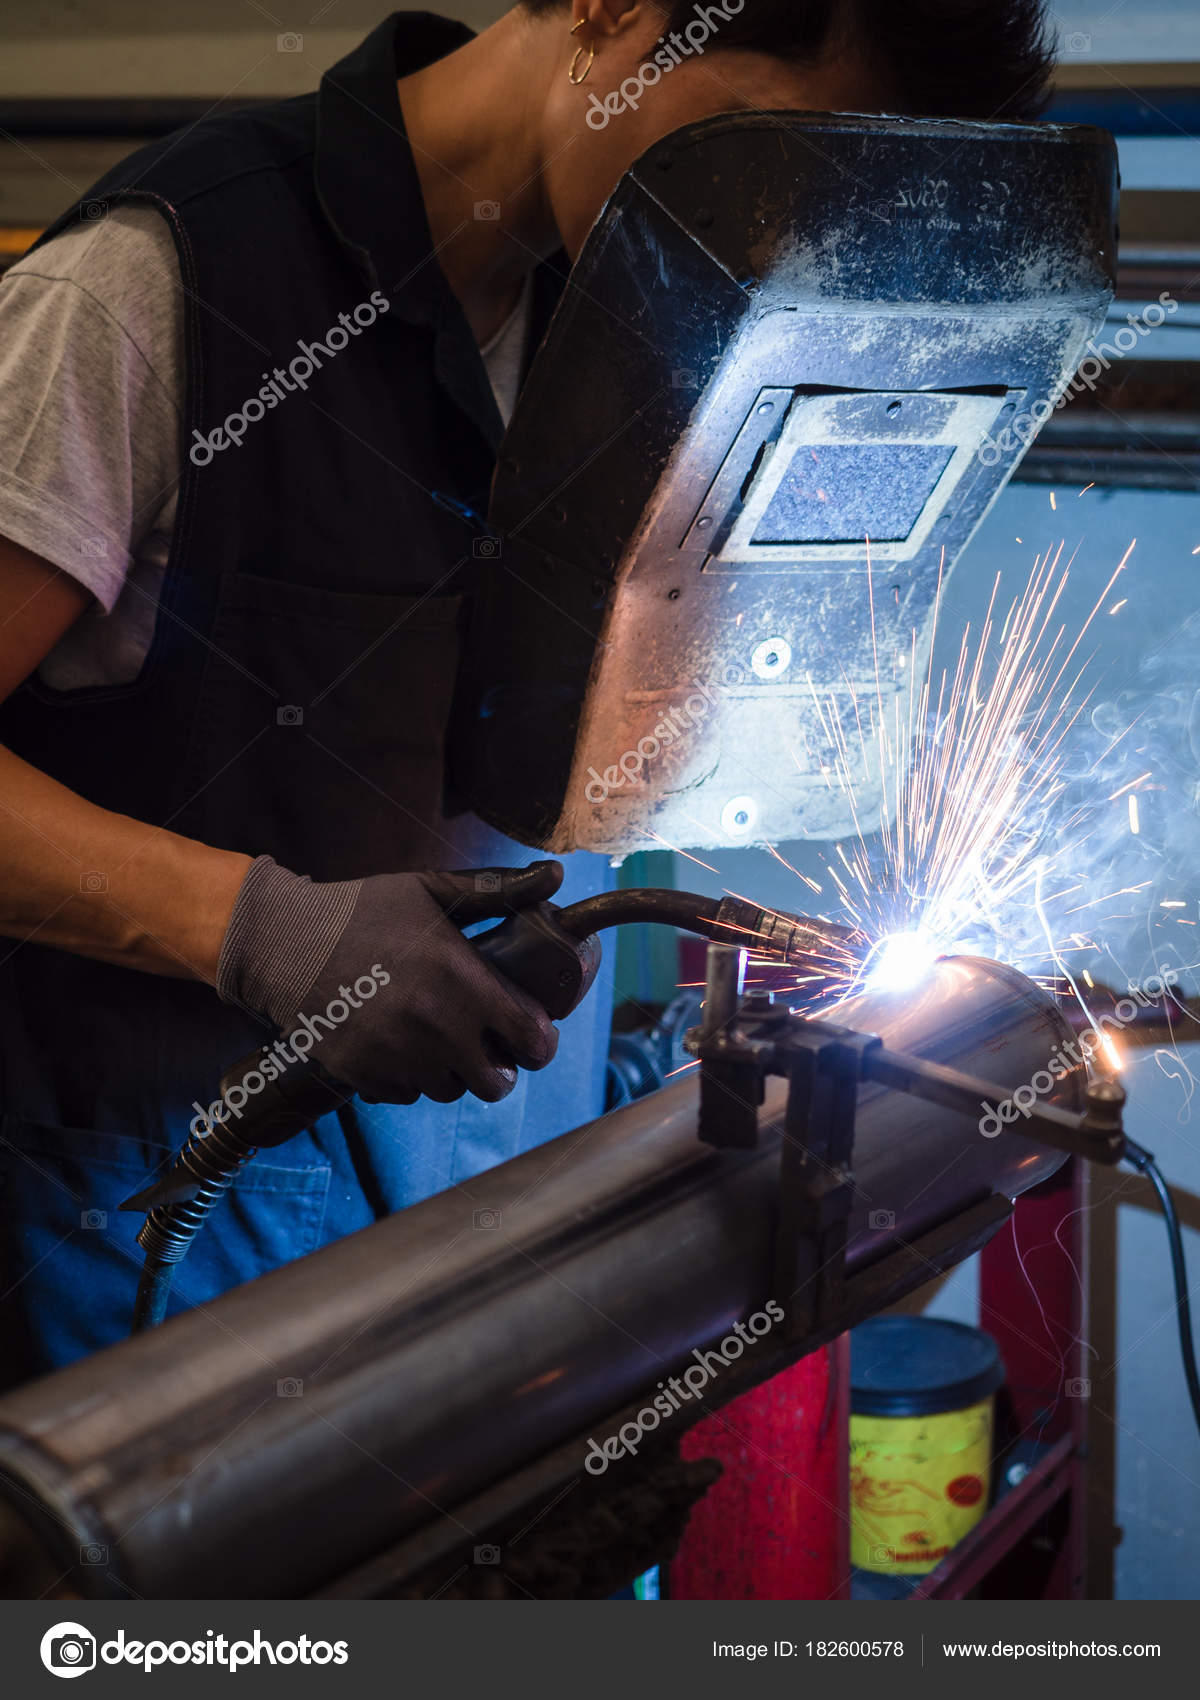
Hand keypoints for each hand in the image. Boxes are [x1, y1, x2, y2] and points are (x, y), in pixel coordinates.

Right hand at [217, 857, 573, 1104]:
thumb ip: (496, 889)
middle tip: (487, 1046)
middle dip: (499, 1068)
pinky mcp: (364, 1076)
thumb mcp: (430, 890)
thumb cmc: (361, 911)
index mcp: (463, 981)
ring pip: (450, 1091)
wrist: (283, 942)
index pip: (533, 1040)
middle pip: (496, 1083)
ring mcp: (399, 1057)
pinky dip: (409, 1077)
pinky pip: (406, 1094)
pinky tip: (399, 1045)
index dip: (539, 1041)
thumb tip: (555, 875)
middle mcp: (437, 1028)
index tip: (531, 1033)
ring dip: (452, 1072)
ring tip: (438, 1040)